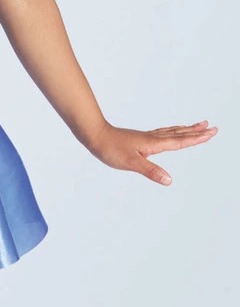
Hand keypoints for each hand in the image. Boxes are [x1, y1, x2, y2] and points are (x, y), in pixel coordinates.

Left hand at [87, 119, 217, 185]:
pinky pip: (163, 133)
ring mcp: (146, 137)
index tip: (211, 133)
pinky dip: (172, 132)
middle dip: (196, 132)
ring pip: (172, 132)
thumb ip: (150, 171)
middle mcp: (152, 138)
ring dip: (186, 130)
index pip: (180, 142)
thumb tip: (169, 180)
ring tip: (198, 126)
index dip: (196, 139)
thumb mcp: (130, 163)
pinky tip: (171, 133)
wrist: (94, 135)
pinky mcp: (140, 138)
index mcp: (153, 143)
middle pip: (179, 134)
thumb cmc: (110, 149)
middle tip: (212, 128)